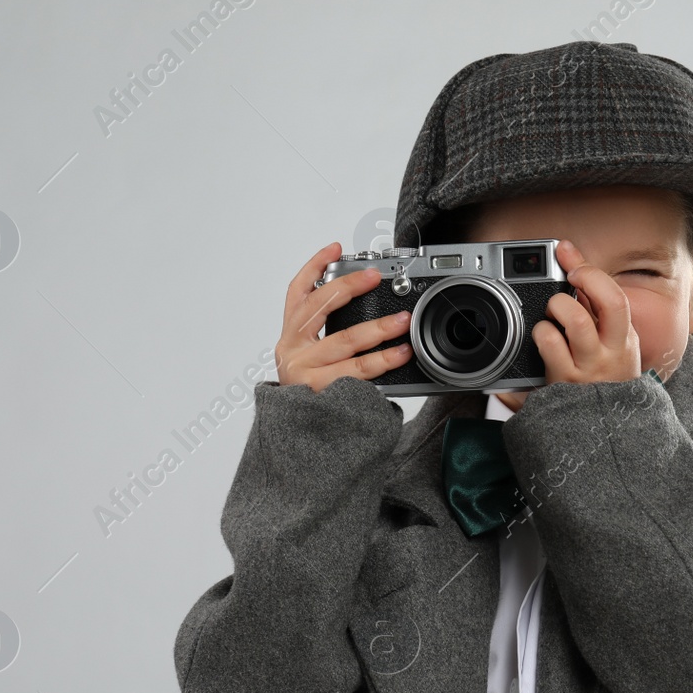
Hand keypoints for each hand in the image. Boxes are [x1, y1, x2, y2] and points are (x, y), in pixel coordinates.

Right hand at [273, 242, 413, 391]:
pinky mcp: (321, 393)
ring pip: (345, 341)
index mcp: (290, 338)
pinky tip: (400, 354)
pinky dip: (383, 361)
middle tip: (375, 276)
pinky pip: (358, 372)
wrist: (298, 444)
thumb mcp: (311, 360)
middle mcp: (291, 351)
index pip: (297, 293)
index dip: (314, 267)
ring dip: (378, 328)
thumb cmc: (311, 396)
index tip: (334, 247)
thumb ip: (328, 335)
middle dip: (350, 286)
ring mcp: (304, 372)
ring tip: (402, 320)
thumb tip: (369, 308)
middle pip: (320, 307)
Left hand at [534, 239, 641, 386]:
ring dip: (552, 313)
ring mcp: (586, 372)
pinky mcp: (562, 387)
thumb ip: (591, 299)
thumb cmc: (603, 377)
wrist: (607, 430)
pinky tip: (540, 341)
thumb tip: (568, 253)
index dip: (590, 273)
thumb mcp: (609, 339)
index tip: (570, 263)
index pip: (614, 298)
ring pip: (570, 326)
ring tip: (548, 320)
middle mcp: (609, 354)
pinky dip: (538, 335)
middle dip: (572, 292)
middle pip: (601, 307)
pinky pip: (547, 348)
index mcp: (624, 339)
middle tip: (561, 296)